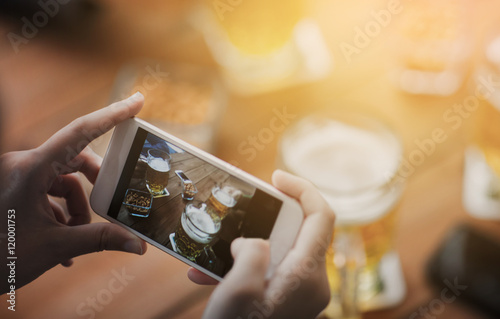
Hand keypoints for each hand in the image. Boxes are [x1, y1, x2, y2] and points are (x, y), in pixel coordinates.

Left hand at [0, 92, 146, 293]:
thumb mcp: (53, 246)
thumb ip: (99, 240)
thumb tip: (137, 244)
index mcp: (31, 169)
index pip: (80, 131)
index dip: (112, 115)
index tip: (137, 101)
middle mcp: (23, 165)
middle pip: (76, 159)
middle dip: (96, 184)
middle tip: (113, 204)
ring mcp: (17, 176)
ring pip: (63, 180)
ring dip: (76, 208)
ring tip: (77, 235)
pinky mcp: (14, 188)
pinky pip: (47, 192)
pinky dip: (61, 214)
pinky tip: (62, 244)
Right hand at [190, 170, 334, 318]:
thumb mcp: (238, 290)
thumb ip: (252, 252)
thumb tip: (252, 242)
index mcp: (307, 275)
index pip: (320, 216)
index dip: (302, 188)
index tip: (275, 177)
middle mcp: (311, 282)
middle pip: (299, 230)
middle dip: (266, 217)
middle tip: (241, 210)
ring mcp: (300, 293)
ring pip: (279, 250)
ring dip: (247, 245)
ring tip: (214, 250)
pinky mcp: (285, 300)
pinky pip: (269, 270)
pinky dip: (244, 266)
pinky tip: (211, 275)